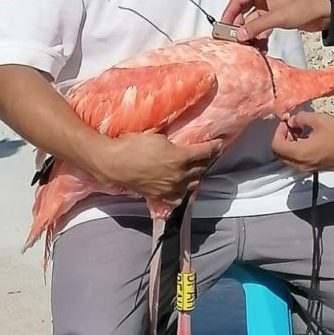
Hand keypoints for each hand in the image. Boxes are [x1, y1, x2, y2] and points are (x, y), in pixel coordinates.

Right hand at [91, 132, 222, 205]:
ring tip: (196, 169)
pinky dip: (183, 191)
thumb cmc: (133, 145)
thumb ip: (174, 142)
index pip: (204, 152)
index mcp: (180, 158)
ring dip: (196, 175)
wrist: (114, 163)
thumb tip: (181, 144)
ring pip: (192, 183)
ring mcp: (170, 188)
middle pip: (201, 168)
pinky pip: (178, 197)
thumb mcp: (157, 137)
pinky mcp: (160, 196)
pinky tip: (182, 186)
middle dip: (206, 160)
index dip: (214, 146)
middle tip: (208, 154)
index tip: (219, 142)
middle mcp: (179, 175)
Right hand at [220, 0, 330, 43]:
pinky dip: (259, 33)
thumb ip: (256, 26)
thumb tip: (238, 35)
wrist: (323, 14)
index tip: (222, 25)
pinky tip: (258, 44)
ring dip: (249, 31)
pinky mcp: (276, 15)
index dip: (229, 12)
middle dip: (238, 24)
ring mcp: (270, 6)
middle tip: (232, 37)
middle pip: (244, 10)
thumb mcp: (276, 17)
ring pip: (253, 19)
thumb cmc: (301, 8)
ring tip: (245, 43)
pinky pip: (262, 24)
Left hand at [271, 112, 333, 172]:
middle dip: (282, 137)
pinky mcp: (314, 168)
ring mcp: (307, 168)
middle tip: (293, 125)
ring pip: (288, 157)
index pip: (276, 145)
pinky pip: (297, 159)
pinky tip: (308, 137)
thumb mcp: (319, 120)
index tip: (288, 121)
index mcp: (299, 153)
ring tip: (301, 129)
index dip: (278, 130)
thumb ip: (301, 118)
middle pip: (279, 153)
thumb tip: (292, 121)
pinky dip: (297, 148)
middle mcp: (299, 164)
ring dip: (290, 142)